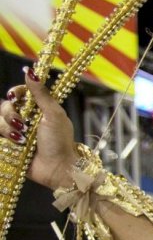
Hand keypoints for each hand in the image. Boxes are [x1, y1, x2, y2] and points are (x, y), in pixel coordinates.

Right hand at [1, 71, 77, 189]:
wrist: (58, 168)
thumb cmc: (60, 141)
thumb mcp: (54, 114)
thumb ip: (41, 94)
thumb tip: (30, 71)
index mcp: (39, 109)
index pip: (19, 93)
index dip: (15, 93)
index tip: (15, 97)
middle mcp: (26, 119)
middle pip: (5, 106)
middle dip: (11, 113)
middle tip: (23, 125)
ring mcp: (17, 132)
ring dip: (8, 128)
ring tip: (21, 139)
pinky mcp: (10, 145)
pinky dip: (5, 137)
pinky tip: (16, 143)